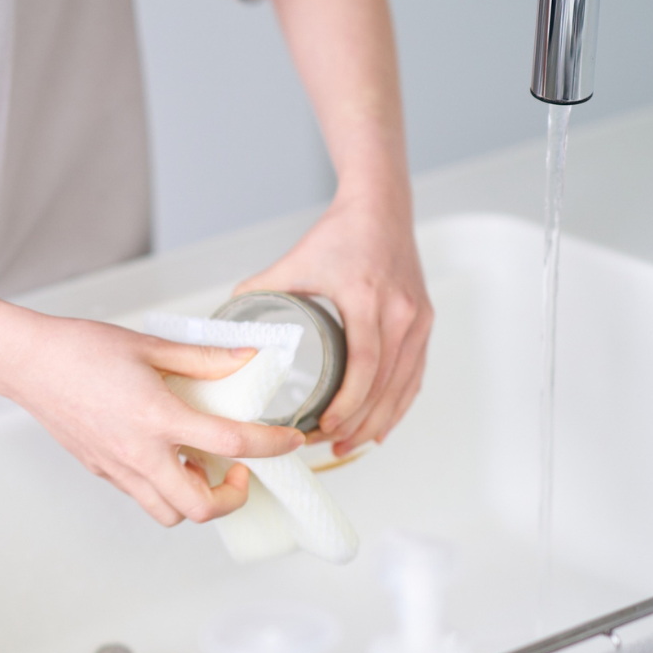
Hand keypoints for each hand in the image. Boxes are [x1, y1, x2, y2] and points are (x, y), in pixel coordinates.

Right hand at [0, 316, 305, 526]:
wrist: (27, 363)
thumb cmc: (81, 349)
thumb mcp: (150, 346)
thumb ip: (204, 358)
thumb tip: (248, 357)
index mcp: (157, 417)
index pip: (231, 444)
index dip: (271, 446)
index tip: (289, 441)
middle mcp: (139, 453)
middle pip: (200, 507)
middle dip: (232, 497)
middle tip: (240, 470)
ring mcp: (118, 468)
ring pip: (169, 514)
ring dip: (196, 499)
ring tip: (201, 465)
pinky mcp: (102, 471)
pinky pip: (143, 496)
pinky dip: (166, 487)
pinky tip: (169, 455)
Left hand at [236, 184, 431, 455]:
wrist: (382, 206)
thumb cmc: (341, 233)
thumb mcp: (297, 260)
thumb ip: (261, 288)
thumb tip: (228, 317)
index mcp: (368, 299)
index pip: (365, 364)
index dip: (348, 402)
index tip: (326, 427)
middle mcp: (402, 312)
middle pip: (386, 384)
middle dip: (358, 423)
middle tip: (328, 446)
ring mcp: (418, 320)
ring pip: (404, 385)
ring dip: (379, 421)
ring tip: (349, 446)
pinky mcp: (424, 322)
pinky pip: (415, 374)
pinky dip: (399, 404)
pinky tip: (380, 426)